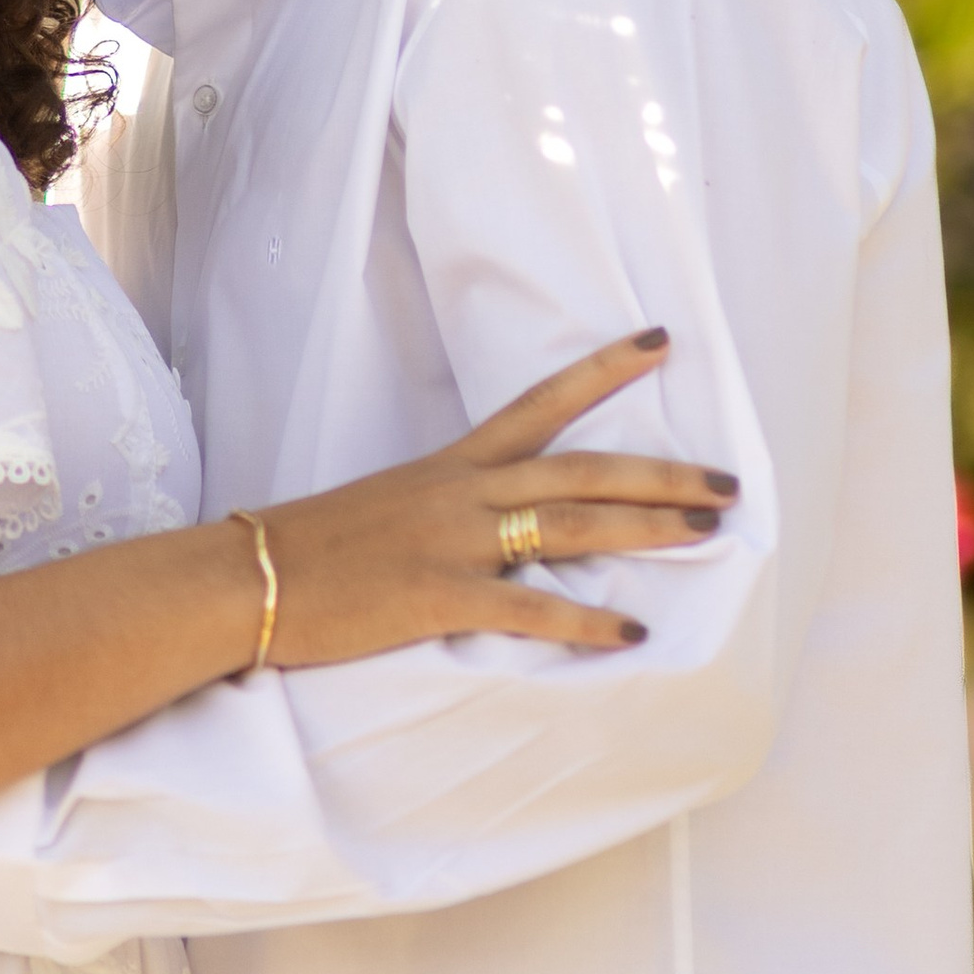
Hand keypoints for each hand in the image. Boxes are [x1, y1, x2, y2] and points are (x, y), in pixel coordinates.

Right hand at [260, 326, 736, 665]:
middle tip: (727, 483)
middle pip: (581, 468)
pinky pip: (527, 606)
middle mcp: (462, 491)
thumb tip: (500, 523)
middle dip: (661, 474)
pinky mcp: (437, 596)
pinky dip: (584, 621)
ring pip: (569, 521)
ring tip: (707, 533)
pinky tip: (631, 634)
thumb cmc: (313, 548)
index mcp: (451, 465)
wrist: (245, 577)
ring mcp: (453, 541)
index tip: (662, 340)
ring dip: (646, 528)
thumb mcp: (388, 507)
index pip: (542, 401)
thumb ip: (449, 509)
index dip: (605, 368)